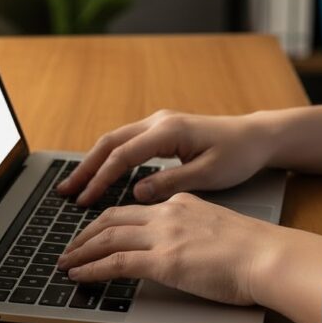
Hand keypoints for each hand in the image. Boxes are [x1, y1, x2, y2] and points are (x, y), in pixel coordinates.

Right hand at [56, 110, 272, 205]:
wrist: (256, 137)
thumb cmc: (238, 155)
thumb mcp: (209, 175)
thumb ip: (171, 183)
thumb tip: (136, 193)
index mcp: (168, 131)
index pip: (123, 155)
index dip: (101, 179)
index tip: (85, 200)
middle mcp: (159, 122)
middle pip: (110, 143)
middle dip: (86, 168)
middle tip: (65, 192)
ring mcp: (159, 123)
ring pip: (115, 141)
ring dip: (93, 162)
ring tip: (75, 186)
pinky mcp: (162, 130)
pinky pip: (127, 143)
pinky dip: (110, 159)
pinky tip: (100, 175)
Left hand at [58, 193, 321, 316]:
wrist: (269, 256)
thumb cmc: (256, 251)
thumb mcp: (220, 231)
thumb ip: (197, 234)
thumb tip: (188, 251)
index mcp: (183, 204)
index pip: (135, 209)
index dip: (109, 220)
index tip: (97, 232)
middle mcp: (168, 213)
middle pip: (113, 217)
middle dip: (87, 233)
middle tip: (71, 247)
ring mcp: (164, 236)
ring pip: (108, 236)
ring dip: (81, 251)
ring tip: (66, 263)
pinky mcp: (163, 260)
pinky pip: (116, 262)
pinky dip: (92, 268)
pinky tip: (79, 276)